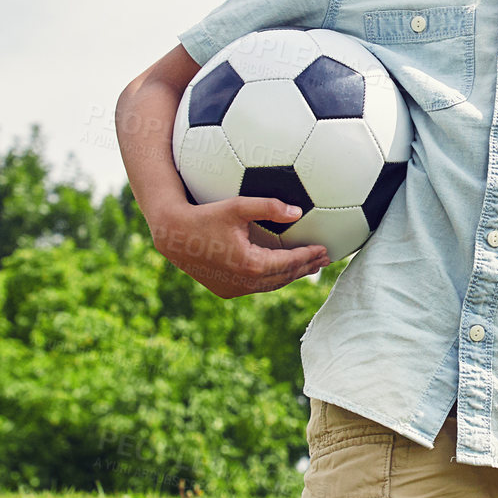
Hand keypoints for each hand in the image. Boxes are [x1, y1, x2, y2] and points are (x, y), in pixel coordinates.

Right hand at [151, 197, 330, 297]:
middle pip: (285, 277)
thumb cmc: (205, 215)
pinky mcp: (226, 291)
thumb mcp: (237, 206)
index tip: (325, 249)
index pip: (290, 262)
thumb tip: (297, 211)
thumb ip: (269, 207)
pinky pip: (256, 287)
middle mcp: (245, 282)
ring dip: (291, 275)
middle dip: (306, 267)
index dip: (309, 256)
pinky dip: (272, 279)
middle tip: (324, 259)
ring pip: (272, 285)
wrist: (173, 235)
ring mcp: (235, 290)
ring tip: (308, 266)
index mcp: (251, 264)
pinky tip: (281, 271)